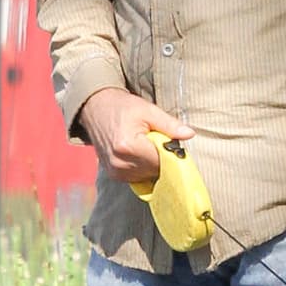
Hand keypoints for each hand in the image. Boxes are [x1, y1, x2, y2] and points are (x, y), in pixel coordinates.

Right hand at [78, 88, 193, 182]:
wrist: (96, 109)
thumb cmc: (123, 107)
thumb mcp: (148, 110)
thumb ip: (169, 125)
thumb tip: (189, 134)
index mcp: (129, 146)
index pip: (162, 161)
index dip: (171, 154)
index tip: (174, 145)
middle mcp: (120, 163)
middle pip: (156, 170)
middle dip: (162, 158)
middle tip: (158, 141)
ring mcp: (115, 171)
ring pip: (148, 176)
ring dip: (153, 164)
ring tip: (146, 146)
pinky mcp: (114, 175)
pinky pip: (138, 177)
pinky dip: (143, 168)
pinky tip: (139, 154)